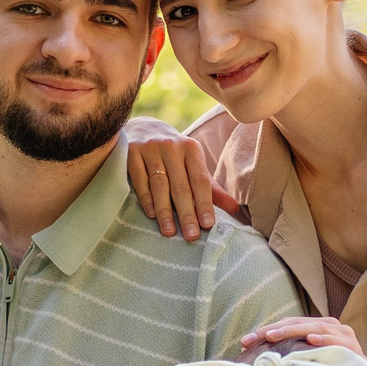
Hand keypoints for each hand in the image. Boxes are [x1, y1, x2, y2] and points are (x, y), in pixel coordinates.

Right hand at [125, 125, 238, 240]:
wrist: (145, 129)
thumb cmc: (175, 156)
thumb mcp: (194, 166)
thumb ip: (212, 188)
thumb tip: (235, 209)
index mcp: (192, 149)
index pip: (200, 180)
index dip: (205, 203)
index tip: (208, 225)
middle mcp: (172, 146)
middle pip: (180, 185)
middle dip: (187, 213)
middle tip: (191, 236)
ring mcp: (150, 149)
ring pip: (159, 184)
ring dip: (164, 210)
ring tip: (169, 232)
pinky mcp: (132, 153)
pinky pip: (139, 179)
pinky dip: (146, 198)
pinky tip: (151, 215)